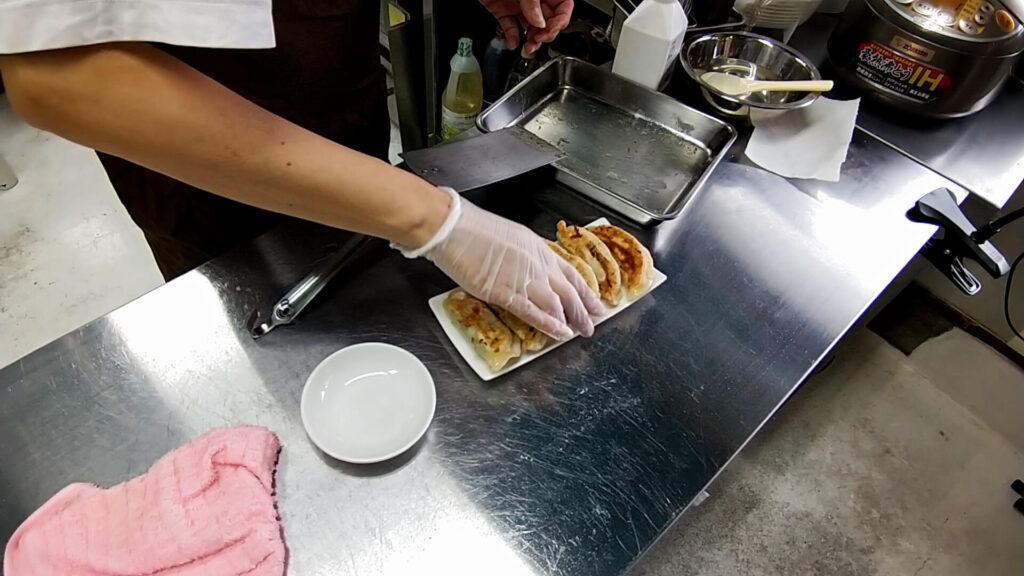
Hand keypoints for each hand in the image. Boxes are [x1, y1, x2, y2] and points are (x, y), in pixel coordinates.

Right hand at [398, 189, 602, 338]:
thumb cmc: (473, 228)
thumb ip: (525, 255)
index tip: (595, 301)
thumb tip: (530, 268)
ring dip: (570, 320)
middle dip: (584, 310)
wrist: (454, 228)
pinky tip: (559, 334)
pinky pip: (533, 313)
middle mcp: (537, 264)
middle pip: (570, 291)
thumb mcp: (511, 236)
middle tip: (592, 323)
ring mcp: (523, 279)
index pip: (571, 273)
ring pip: (557, 304)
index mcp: (538, 248)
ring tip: (578, 332)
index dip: (586, 290)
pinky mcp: (505, 293)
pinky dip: (549, 325)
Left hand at [480, 0, 573, 53]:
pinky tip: (513, 43)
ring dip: (531, 39)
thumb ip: (532, 2)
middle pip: (548, 20)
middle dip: (545, 34)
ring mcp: (518, 4)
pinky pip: (510, 26)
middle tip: (537, 42)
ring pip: (530, 26)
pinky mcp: (502, 9)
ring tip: (527, 48)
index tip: (549, 31)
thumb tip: (539, 22)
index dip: (559, 21)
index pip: (563, 7)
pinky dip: (511, 37)